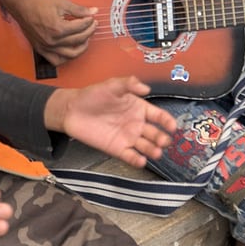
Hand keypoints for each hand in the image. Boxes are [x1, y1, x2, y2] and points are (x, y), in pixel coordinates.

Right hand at [14, 0, 96, 64]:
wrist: (22, 6)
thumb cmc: (39, 3)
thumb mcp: (62, 3)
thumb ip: (79, 9)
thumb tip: (93, 11)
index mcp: (58, 28)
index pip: (81, 27)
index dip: (89, 21)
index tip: (91, 18)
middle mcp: (53, 41)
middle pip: (78, 40)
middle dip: (89, 32)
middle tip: (92, 26)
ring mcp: (46, 47)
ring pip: (71, 55)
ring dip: (81, 47)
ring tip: (85, 39)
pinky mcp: (41, 50)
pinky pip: (56, 61)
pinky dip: (66, 58)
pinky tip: (71, 50)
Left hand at [45, 77, 175, 167]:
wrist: (72, 109)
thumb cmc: (92, 95)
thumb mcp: (111, 85)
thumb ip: (128, 84)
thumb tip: (146, 88)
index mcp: (138, 108)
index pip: (158, 116)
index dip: (167, 121)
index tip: (172, 126)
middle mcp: (136, 124)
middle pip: (154, 133)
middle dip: (161, 138)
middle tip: (164, 141)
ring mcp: (127, 137)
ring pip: (145, 146)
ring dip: (152, 150)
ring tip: (156, 152)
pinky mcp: (116, 148)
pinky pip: (130, 156)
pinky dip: (136, 160)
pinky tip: (141, 161)